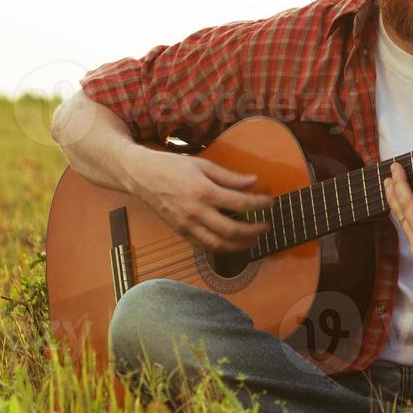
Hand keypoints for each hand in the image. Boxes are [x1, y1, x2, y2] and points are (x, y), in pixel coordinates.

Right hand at [127, 148, 270, 252]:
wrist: (142, 176)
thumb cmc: (172, 166)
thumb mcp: (203, 164)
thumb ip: (229, 176)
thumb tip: (253, 182)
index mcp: (203, 191)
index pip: (239, 202)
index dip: (259, 205)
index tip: (270, 203)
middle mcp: (196, 212)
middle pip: (232, 230)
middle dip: (253, 231)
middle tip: (266, 227)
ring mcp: (187, 225)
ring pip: (218, 244)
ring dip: (240, 246)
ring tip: (253, 241)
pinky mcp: (180, 232)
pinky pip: (204, 246)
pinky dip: (221, 248)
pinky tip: (232, 243)